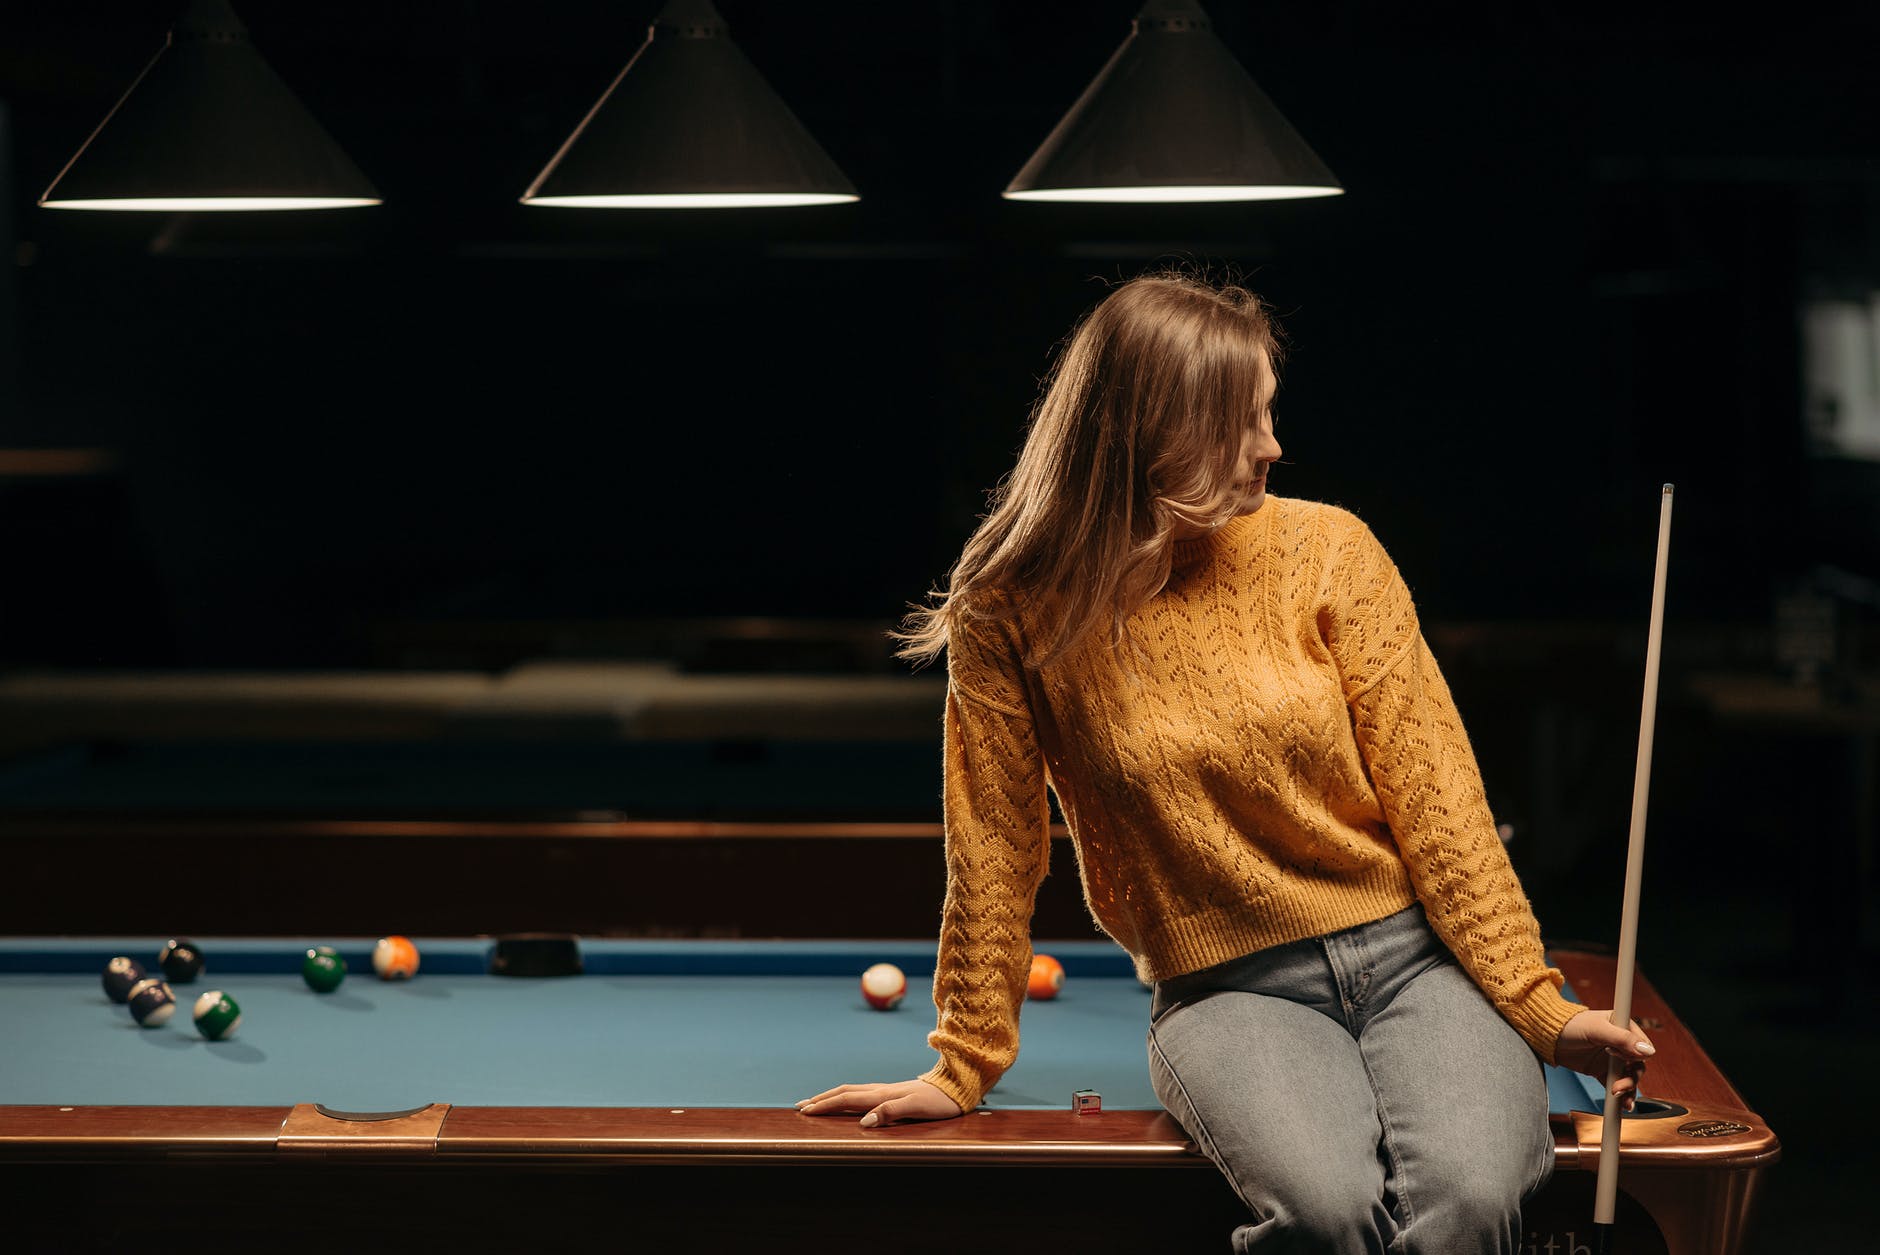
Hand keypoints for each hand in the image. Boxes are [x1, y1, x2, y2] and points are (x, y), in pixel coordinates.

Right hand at [795, 1079, 962, 1126]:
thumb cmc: (938, 1102)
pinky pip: (861, 1093)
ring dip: (831, 1096)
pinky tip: (845, 1100)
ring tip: (815, 1102)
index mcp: (883, 1095)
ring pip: (851, 1090)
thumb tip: (863, 1123)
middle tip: (800, 1106)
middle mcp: (880, 1090)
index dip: (825, 1105)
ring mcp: (886, 1090)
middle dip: (821, 1099)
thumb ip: (890, 1113)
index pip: (847, 1099)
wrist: (955, 1087)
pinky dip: (845, 1096)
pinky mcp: (892, 1092)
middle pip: (844, 1092)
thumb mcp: (917, 1108)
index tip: (806, 1111)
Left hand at [1555, 1009, 1655, 1109]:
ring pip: (1629, 1077)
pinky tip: (1622, 1104)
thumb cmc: (1570, 1025)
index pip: (1642, 1045)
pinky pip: (1616, 1085)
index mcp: (1623, 1027)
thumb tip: (1648, 1050)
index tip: (1620, 1058)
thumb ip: (1622, 1039)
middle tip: (1619, 1087)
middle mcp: (1621, 1044)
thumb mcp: (1596, 1029)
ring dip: (1629, 1089)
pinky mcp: (1602, 1071)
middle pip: (1637, 1065)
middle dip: (1632, 1078)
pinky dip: (1620, 1095)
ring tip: (1622, 1099)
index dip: (1636, 1055)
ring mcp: (1612, 1059)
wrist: (1547, 1037)